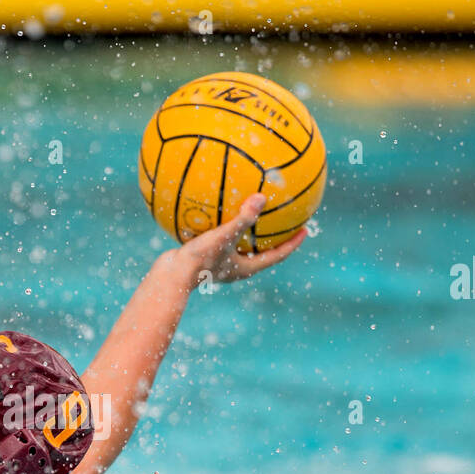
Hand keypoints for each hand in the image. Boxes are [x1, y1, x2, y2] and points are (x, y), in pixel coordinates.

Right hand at [175, 193, 307, 286]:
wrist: (169, 276)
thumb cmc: (199, 259)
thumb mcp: (224, 236)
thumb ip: (243, 218)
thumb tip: (262, 197)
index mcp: (246, 268)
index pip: (277, 255)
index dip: (292, 243)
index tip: (304, 231)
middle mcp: (235, 268)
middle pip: (261, 252)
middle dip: (272, 237)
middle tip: (284, 222)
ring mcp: (219, 263)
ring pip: (239, 247)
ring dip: (247, 233)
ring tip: (251, 214)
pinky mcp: (204, 257)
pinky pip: (219, 239)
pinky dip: (223, 226)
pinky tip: (216, 210)